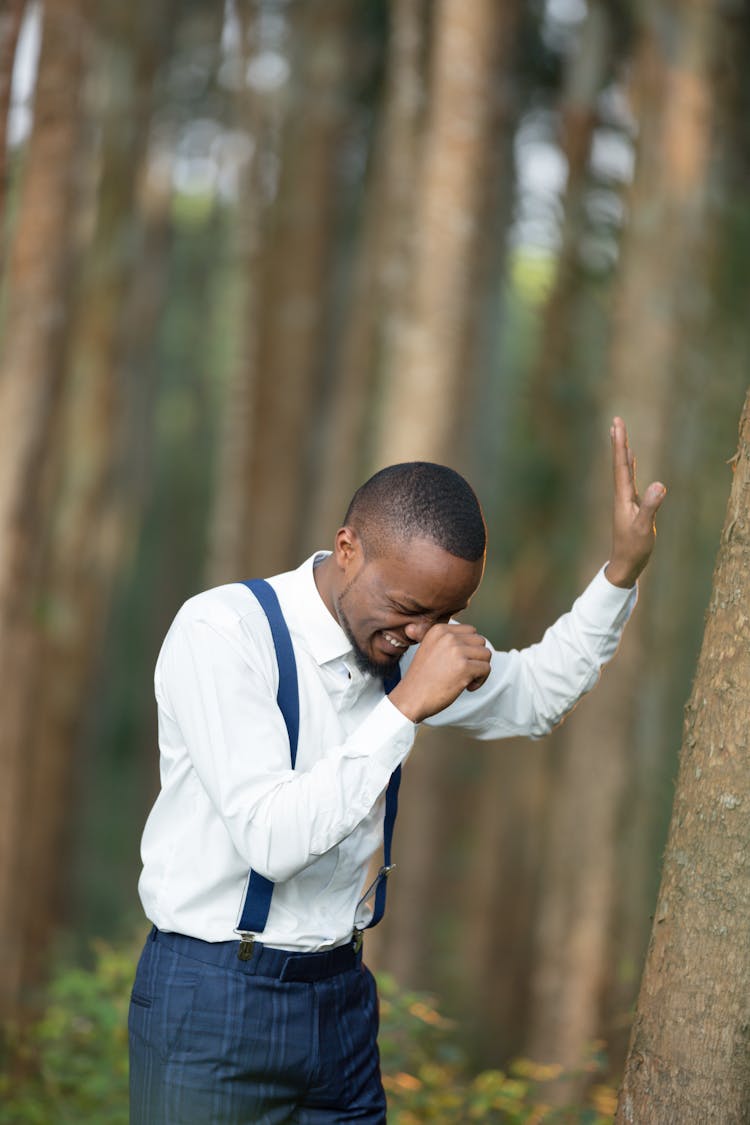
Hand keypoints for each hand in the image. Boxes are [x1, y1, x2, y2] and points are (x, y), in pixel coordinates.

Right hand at [388, 623, 490, 722]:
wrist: (411, 698)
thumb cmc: (421, 678)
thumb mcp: (426, 648)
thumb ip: (439, 638)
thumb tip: (439, 632)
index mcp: (439, 630)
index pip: (470, 631)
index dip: (469, 648)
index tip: (459, 662)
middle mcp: (448, 636)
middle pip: (480, 641)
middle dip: (476, 658)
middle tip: (464, 672)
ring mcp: (456, 651)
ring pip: (486, 654)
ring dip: (480, 669)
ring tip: (466, 679)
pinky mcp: (464, 667)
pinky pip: (486, 669)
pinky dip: (480, 680)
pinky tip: (467, 687)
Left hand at [605, 416, 665, 588]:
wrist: (626, 564)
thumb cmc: (634, 547)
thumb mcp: (645, 527)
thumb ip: (651, 506)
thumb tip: (660, 484)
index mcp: (623, 497)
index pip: (621, 465)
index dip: (620, 444)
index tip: (617, 425)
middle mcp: (621, 495)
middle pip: (619, 463)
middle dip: (618, 442)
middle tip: (616, 421)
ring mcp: (625, 499)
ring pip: (622, 469)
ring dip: (622, 451)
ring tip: (620, 434)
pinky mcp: (631, 505)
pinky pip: (629, 478)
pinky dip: (629, 465)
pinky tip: (630, 460)